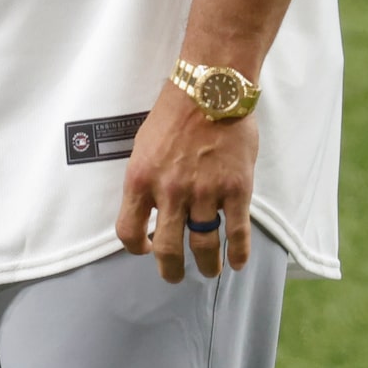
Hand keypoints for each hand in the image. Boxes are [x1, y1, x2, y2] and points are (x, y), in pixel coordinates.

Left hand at [117, 87, 256, 281]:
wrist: (209, 91)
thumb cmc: (173, 115)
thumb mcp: (143, 147)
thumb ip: (146, 180)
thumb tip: (148, 208)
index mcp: (140, 180)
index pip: (129, 231)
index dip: (136, 248)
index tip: (146, 250)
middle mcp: (170, 192)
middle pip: (168, 249)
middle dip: (170, 269)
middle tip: (174, 276)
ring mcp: (205, 193)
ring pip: (204, 246)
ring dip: (206, 265)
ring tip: (208, 272)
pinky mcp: (236, 191)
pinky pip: (237, 233)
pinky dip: (238, 253)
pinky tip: (236, 263)